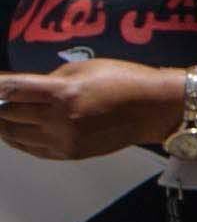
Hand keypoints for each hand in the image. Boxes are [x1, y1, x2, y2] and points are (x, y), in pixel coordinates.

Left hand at [0, 58, 178, 160]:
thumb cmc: (125, 80)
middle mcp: (59, 119)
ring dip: (3, 125)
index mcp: (63, 92)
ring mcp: (63, 139)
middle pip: (8, 114)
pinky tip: (13, 132)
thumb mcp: (85, 68)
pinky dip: (17, 140)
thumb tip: (25, 91)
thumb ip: (51, 80)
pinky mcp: (69, 153)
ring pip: (15, 135)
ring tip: (1, 118)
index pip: (13, 90)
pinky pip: (32, 149)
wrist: (155, 109)